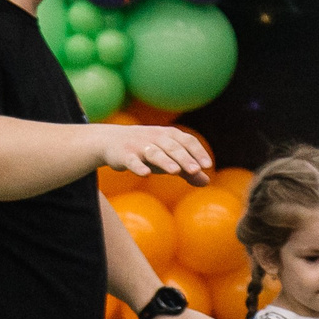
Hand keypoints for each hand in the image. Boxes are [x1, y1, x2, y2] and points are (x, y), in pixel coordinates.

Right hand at [97, 122, 212, 183]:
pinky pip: (132, 161)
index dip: (197, 151)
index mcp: (169, 136)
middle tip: (196, 170)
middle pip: (172, 147)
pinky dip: (138, 166)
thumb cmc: (147, 152)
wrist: (111, 141)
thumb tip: (207, 182)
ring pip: (154, 153)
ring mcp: (139, 145)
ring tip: (175, 171)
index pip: (186, 140)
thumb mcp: (168, 160)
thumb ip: (187, 171)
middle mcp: (155, 138)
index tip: (207, 165)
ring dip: (165, 161)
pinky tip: (145, 174)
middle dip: (184, 158)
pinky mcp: (124, 155)